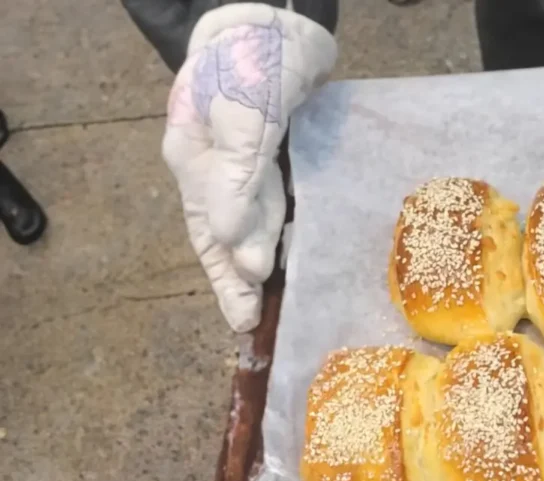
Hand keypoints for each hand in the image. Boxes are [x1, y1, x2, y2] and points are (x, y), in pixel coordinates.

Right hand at [162, 4, 335, 331]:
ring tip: (263, 310)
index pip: (210, 225)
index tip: (248, 305)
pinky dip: (276, 237)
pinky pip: (273, 208)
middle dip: (236, 282)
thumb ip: (240, 172)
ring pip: (247, 227)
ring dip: (254, 267)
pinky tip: (287, 259)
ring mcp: (243, 168)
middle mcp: (213, 172)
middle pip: (222, 236)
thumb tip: (233, 238)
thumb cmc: (251, 59)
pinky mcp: (273, 164)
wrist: (271, 21)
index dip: (229, 268)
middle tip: (250, 324)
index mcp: (193, 159)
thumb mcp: (244, 112)